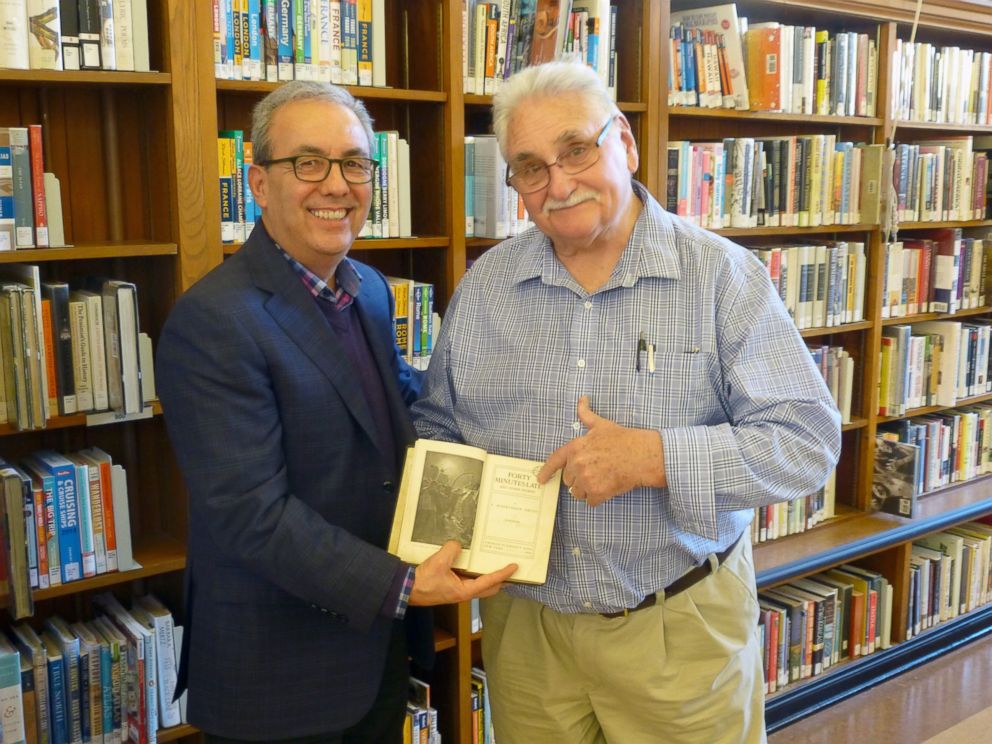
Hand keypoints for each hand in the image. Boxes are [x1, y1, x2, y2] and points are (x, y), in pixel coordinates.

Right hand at [408, 541, 517, 605]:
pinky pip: (469, 580)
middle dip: (501, 580)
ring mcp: (458, 590)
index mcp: (465, 591)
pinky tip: (474, 563)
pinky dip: (476, 573)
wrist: (408, 590)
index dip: (503, 573)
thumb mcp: (438, 562)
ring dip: (489, 577)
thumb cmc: (423, 582)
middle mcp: (465, 593)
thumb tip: (457, 545)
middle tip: (511, 571)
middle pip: (489, 588)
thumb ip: (451, 551)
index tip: (514, 567)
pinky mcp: (452, 587)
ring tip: (496, 565)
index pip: (490, 581)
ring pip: (480, 585)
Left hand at [537, 396, 666, 506]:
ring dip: (587, 490)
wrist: (641, 455)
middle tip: (595, 472)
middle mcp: (577, 464)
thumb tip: (582, 400)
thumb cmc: (622, 439)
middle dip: (578, 478)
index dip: (546, 471)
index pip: (555, 461)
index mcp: (575, 448)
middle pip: (568, 480)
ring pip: (578, 492)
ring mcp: (586, 479)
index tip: (541, 479)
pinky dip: (597, 498)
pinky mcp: (597, 492)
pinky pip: (590, 502)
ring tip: (602, 480)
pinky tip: (607, 489)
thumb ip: (586, 414)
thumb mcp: (601, 425)